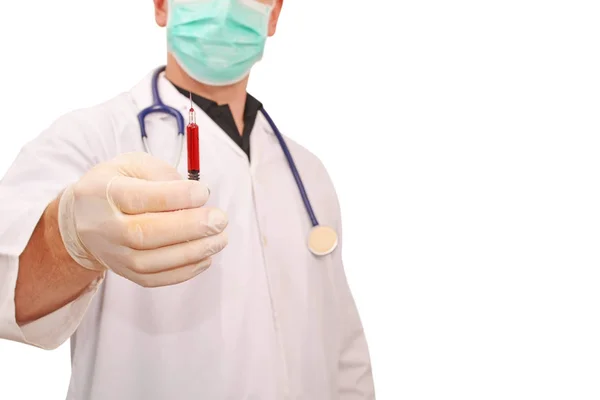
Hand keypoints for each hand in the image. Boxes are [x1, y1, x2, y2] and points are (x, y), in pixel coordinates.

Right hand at [58, 152, 227, 287]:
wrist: (84, 218)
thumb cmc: (117, 185)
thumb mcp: (133, 165)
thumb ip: (162, 174)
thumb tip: (196, 195)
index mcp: (103, 193)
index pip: (138, 198)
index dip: (175, 196)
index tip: (203, 193)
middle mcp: (104, 227)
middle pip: (145, 233)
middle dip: (190, 227)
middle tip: (220, 219)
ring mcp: (113, 254)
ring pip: (152, 261)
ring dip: (193, 252)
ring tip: (220, 238)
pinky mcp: (124, 272)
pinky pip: (155, 279)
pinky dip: (185, 271)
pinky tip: (206, 256)